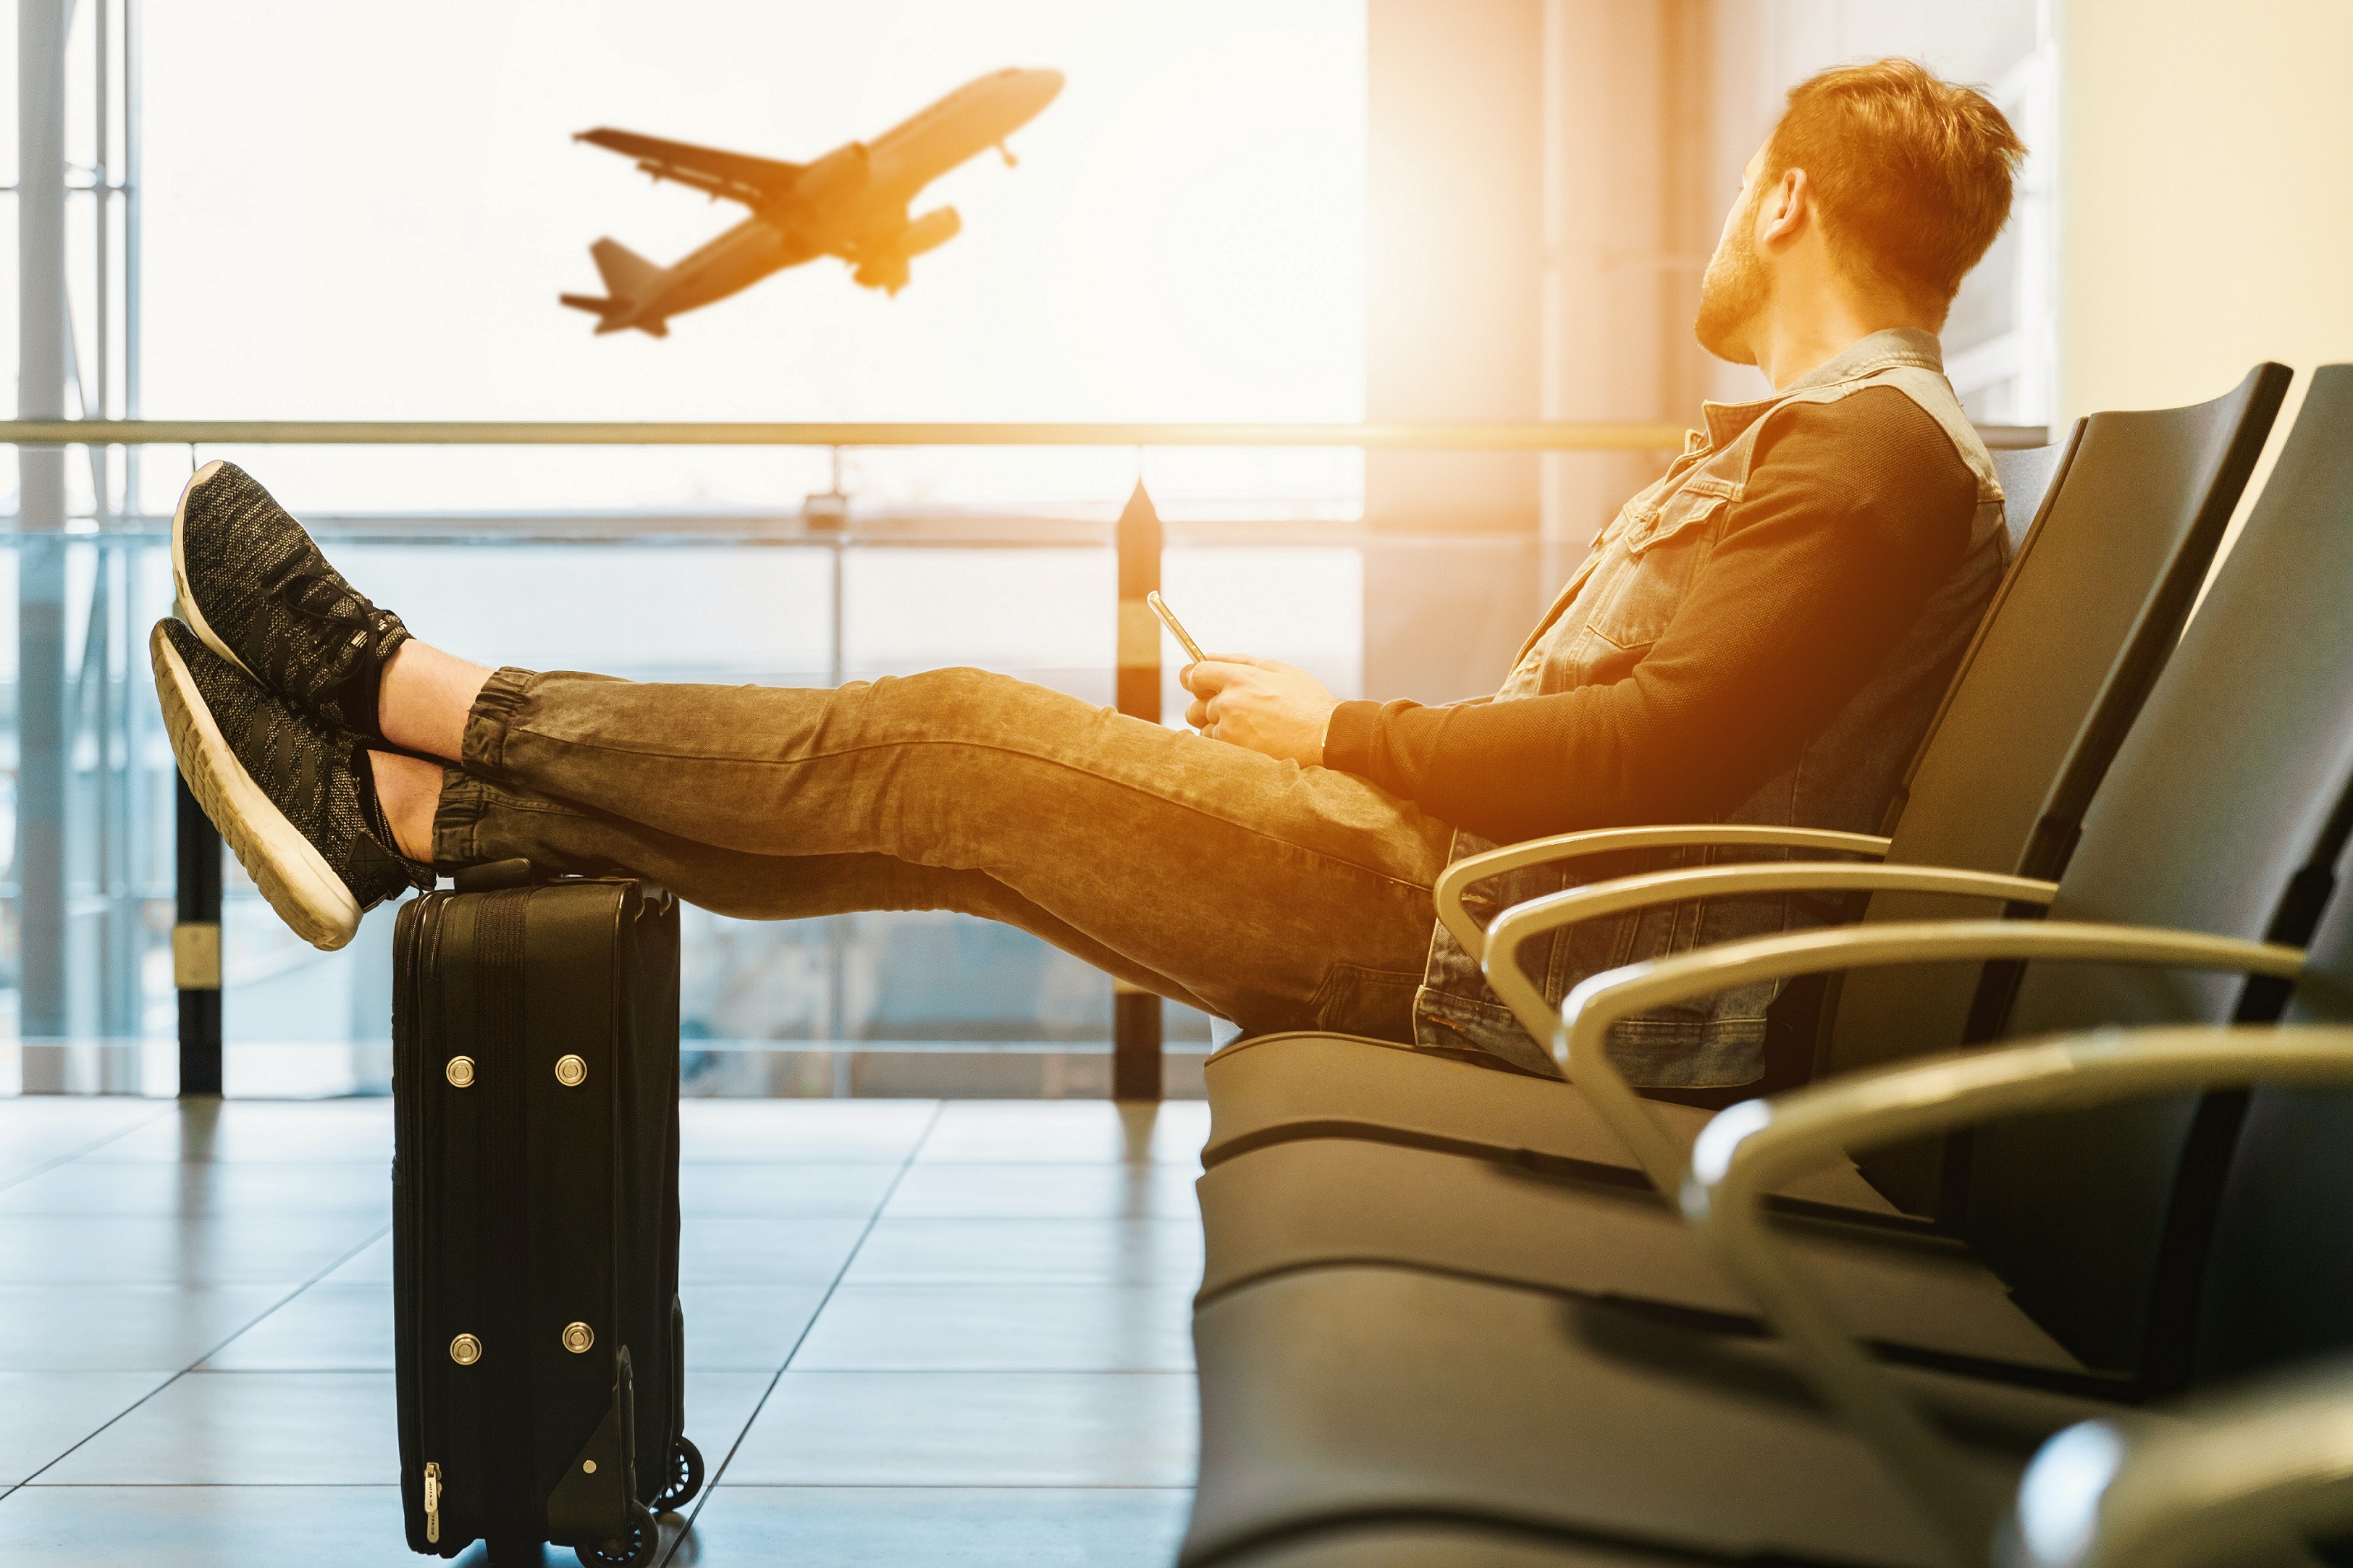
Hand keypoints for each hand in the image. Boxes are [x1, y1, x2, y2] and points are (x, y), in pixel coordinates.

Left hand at [1181, 653, 1337, 765]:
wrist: (1326, 736)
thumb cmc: (1306, 701)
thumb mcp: (1278, 669)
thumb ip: (1239, 660)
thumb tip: (1207, 655)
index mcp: (1240, 678)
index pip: (1195, 675)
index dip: (1194, 679)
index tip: (1201, 685)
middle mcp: (1229, 703)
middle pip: (1195, 706)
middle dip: (1207, 708)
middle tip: (1234, 711)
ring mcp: (1230, 730)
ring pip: (1204, 729)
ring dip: (1217, 728)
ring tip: (1247, 728)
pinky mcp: (1233, 752)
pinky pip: (1215, 747)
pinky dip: (1226, 745)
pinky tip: (1250, 741)